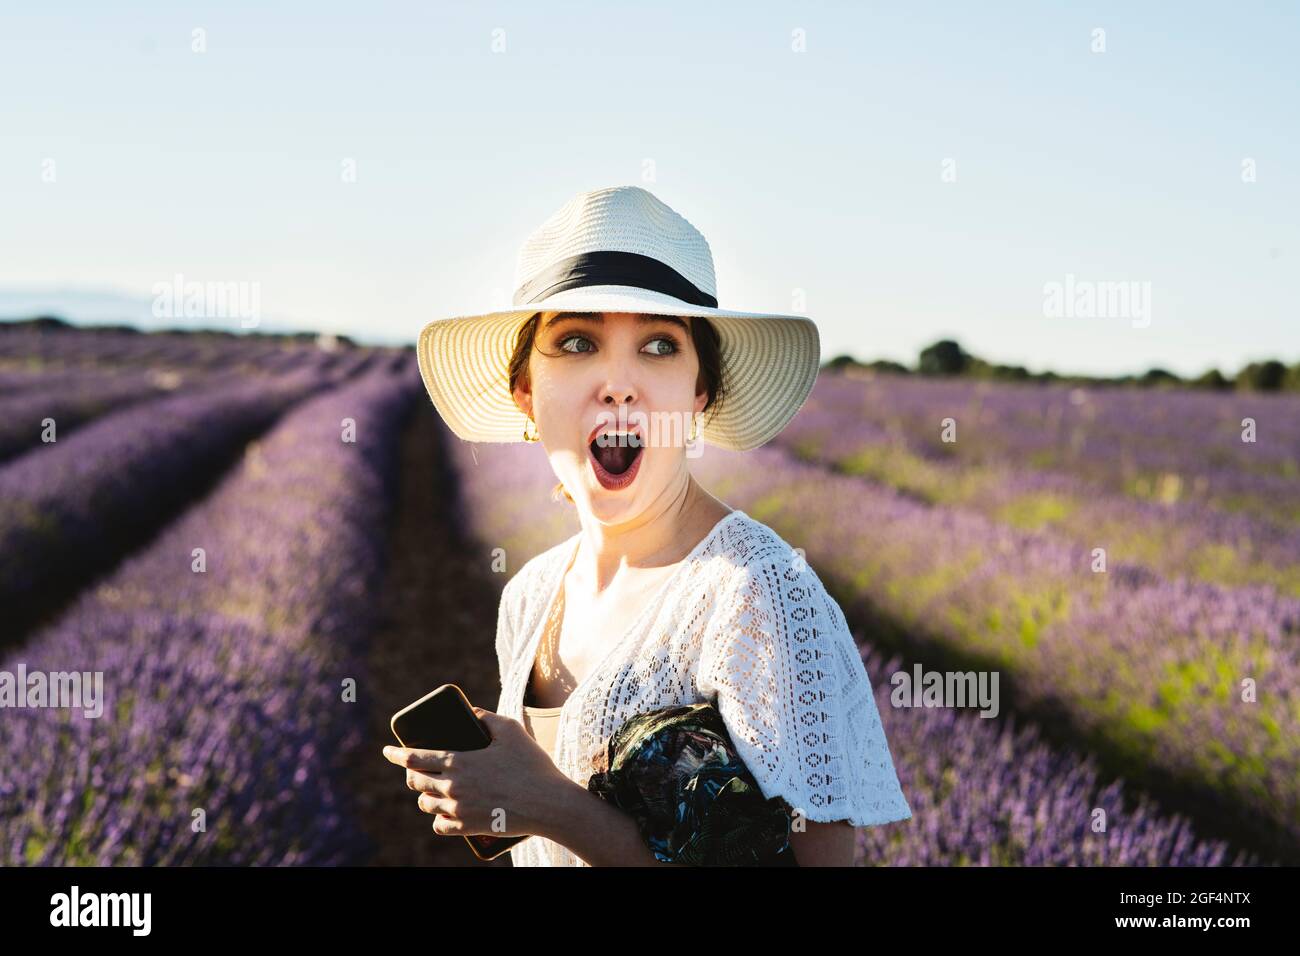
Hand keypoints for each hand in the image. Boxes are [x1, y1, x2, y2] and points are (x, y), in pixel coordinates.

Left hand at [381, 707, 571, 838]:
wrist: (547, 804)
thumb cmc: (532, 764)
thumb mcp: (511, 731)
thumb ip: (487, 718)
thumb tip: (473, 713)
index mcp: (459, 761)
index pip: (415, 757)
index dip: (396, 754)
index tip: (387, 751)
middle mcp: (453, 787)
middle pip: (416, 782)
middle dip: (411, 775)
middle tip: (415, 771)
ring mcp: (459, 809)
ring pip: (426, 804)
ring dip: (426, 795)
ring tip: (432, 790)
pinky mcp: (468, 827)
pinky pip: (440, 826)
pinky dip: (439, 819)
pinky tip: (444, 814)